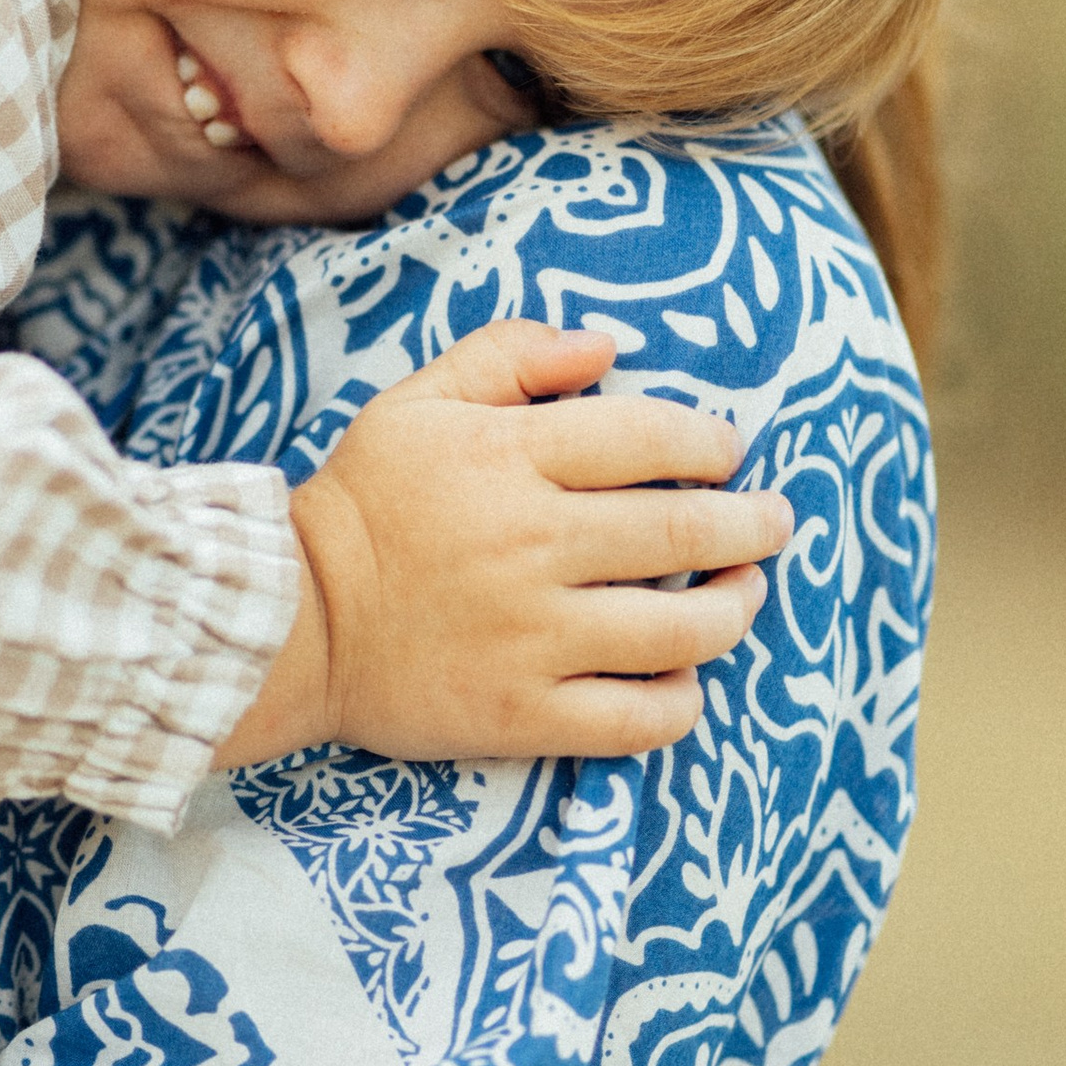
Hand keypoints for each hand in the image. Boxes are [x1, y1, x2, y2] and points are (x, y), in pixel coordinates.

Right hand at [220, 322, 794, 767]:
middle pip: (689, 531)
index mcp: (510, 459)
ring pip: (683, 629)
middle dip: (755, 524)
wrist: (291, 619)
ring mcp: (533, 637)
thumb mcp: (419, 400)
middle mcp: (534, 546)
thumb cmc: (363, 501)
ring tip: (746, 593)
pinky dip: (680, 701)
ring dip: (737, 608)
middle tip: (773, 521)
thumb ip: (512, 356)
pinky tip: (683, 677)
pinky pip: (638, 719)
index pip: (654, 437)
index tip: (727, 453)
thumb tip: (607, 345)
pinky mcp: (523, 713)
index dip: (712, 443)